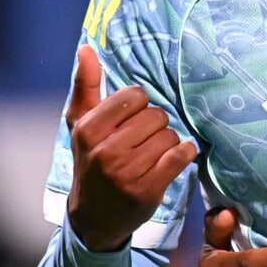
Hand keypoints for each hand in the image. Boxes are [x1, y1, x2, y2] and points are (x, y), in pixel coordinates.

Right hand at [65, 45, 197, 251]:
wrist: (93, 217)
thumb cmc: (90, 162)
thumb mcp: (80, 125)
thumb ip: (86, 85)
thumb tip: (86, 48)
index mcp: (88, 129)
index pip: (135, 96)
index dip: (140, 106)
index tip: (131, 120)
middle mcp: (104, 151)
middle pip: (156, 115)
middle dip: (156, 125)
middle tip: (144, 139)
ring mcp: (126, 172)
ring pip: (170, 135)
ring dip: (168, 142)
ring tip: (154, 152)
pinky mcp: (147, 190)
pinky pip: (181, 156)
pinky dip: (185, 153)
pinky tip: (176, 157)